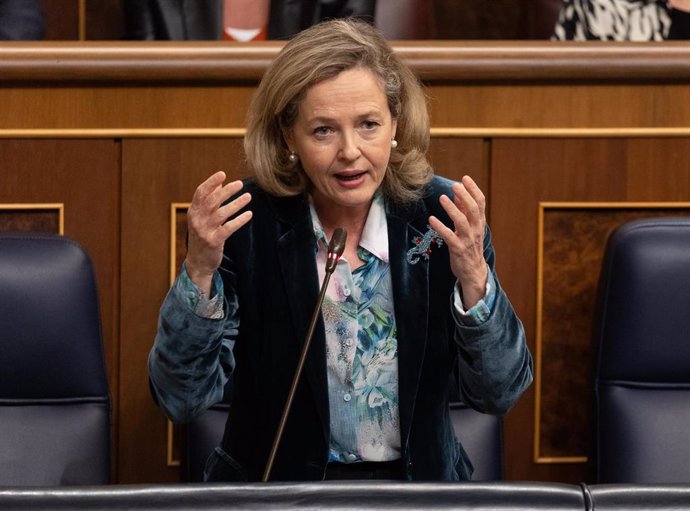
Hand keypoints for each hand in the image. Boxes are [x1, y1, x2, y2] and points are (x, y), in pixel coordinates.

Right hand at [184, 171, 252, 294]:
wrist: (198, 262)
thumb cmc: (202, 236)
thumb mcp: (203, 218)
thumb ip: (211, 202)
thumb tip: (220, 185)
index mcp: (193, 211)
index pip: (200, 193)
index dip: (211, 182)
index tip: (223, 174)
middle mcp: (197, 220)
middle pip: (212, 201)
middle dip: (226, 191)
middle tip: (240, 183)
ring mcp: (204, 231)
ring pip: (221, 214)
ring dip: (236, 204)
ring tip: (248, 197)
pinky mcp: (213, 241)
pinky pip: (228, 228)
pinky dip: (239, 220)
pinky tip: (248, 214)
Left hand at [428, 175, 487, 308]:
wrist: (473, 271)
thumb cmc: (470, 246)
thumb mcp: (469, 227)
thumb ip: (464, 211)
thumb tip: (458, 193)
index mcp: (479, 222)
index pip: (480, 202)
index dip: (473, 189)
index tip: (465, 178)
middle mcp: (475, 229)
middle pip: (473, 209)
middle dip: (464, 195)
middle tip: (455, 184)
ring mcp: (467, 239)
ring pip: (462, 221)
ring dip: (452, 208)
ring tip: (442, 197)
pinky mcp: (458, 249)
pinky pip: (449, 236)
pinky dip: (440, 227)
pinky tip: (431, 219)